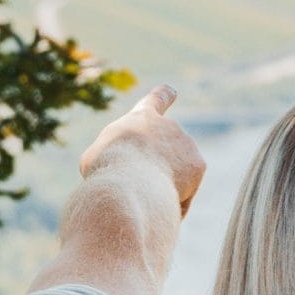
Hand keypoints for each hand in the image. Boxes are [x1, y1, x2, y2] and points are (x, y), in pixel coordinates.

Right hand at [79, 84, 205, 216]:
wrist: (129, 182)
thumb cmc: (106, 169)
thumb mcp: (96, 158)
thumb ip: (112, 159)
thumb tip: (121, 176)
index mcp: (142, 118)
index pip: (156, 100)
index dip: (163, 96)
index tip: (172, 91)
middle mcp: (169, 124)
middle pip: (165, 150)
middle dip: (156, 171)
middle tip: (138, 188)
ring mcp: (186, 143)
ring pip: (174, 175)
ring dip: (161, 189)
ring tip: (145, 195)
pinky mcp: (198, 165)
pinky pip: (184, 190)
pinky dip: (172, 202)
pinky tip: (159, 202)